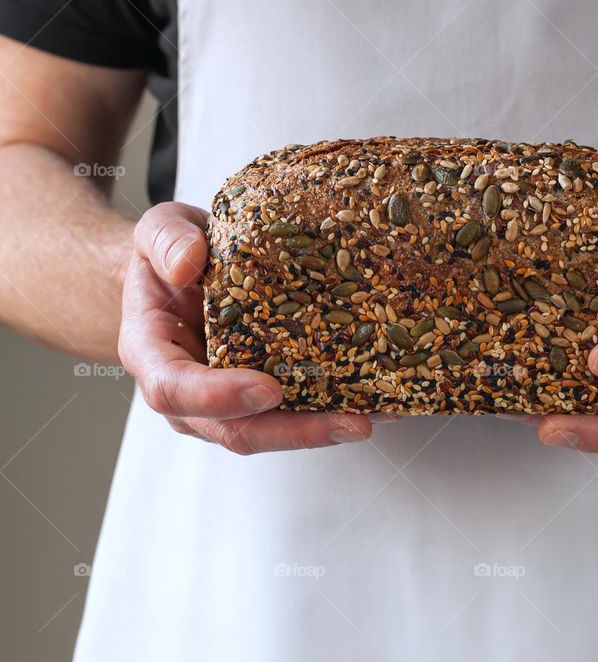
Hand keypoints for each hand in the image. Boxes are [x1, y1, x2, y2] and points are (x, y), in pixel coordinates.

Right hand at [118, 202, 373, 453]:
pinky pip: (297, 412)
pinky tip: (382, 402)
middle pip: (236, 430)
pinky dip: (337, 409)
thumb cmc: (169, 255)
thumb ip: (165, 241)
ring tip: (378, 416)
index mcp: (152, 354)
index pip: (173, 390)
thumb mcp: (157, 230)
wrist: (182, 270)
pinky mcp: (264, 396)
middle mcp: (189, 393)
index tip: (268, 389)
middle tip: (351, 423)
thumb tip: (189, 263)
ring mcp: (228, 403)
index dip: (218, 397)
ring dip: (325, 430)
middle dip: (295, 432)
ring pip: (273, 430)